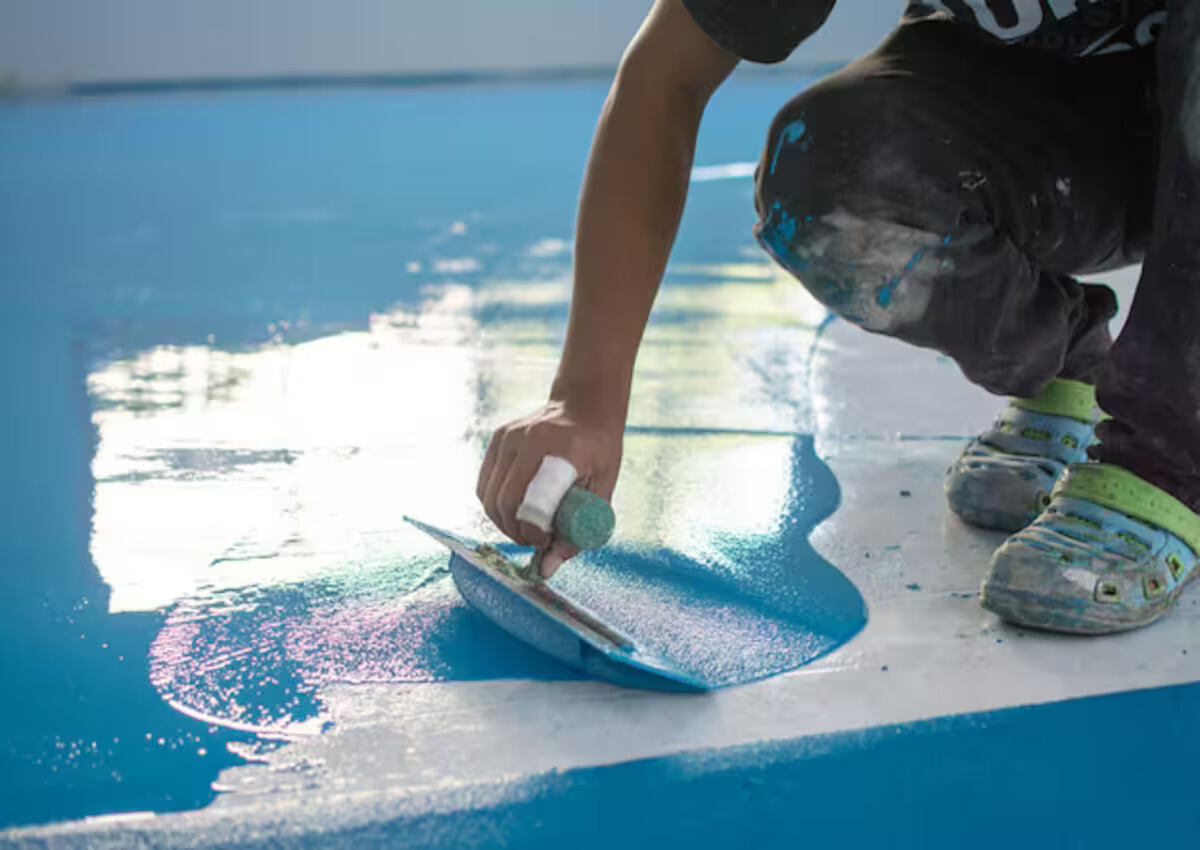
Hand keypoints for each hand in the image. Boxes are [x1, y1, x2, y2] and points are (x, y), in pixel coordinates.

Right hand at [477, 400, 622, 576]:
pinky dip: (494, 505)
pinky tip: (513, 512)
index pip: (528, 502)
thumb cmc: (599, 448)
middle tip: (532, 541)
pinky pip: (485, 483)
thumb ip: (580, 527)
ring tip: (523, 529)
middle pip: (502, 502)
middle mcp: (526, 439)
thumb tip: (548, 567)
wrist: (585, 406)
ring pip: (488, 495)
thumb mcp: (602, 486)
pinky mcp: (497, 438)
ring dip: (502, 521)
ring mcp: (507, 436)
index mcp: (556, 449)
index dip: (531, 531)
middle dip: (514, 531)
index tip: (543, 542)